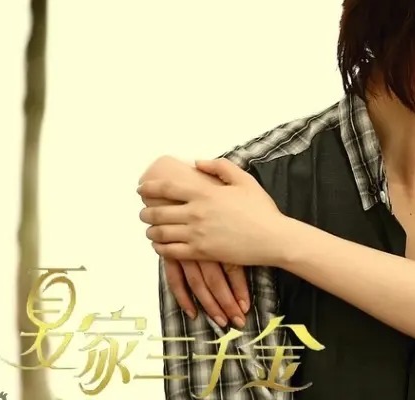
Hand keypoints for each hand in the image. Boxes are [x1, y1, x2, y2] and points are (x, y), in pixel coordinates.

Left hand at [139, 156, 250, 327]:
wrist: (273, 238)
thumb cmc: (261, 209)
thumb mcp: (245, 180)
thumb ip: (220, 167)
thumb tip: (198, 162)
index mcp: (205, 193)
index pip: (167, 188)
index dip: (150, 187)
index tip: (141, 188)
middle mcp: (196, 213)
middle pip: (157, 212)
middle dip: (146, 212)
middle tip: (144, 212)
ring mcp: (197, 235)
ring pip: (160, 233)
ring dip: (151, 231)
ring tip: (151, 229)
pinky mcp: (200, 253)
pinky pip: (170, 252)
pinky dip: (160, 248)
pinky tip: (161, 245)